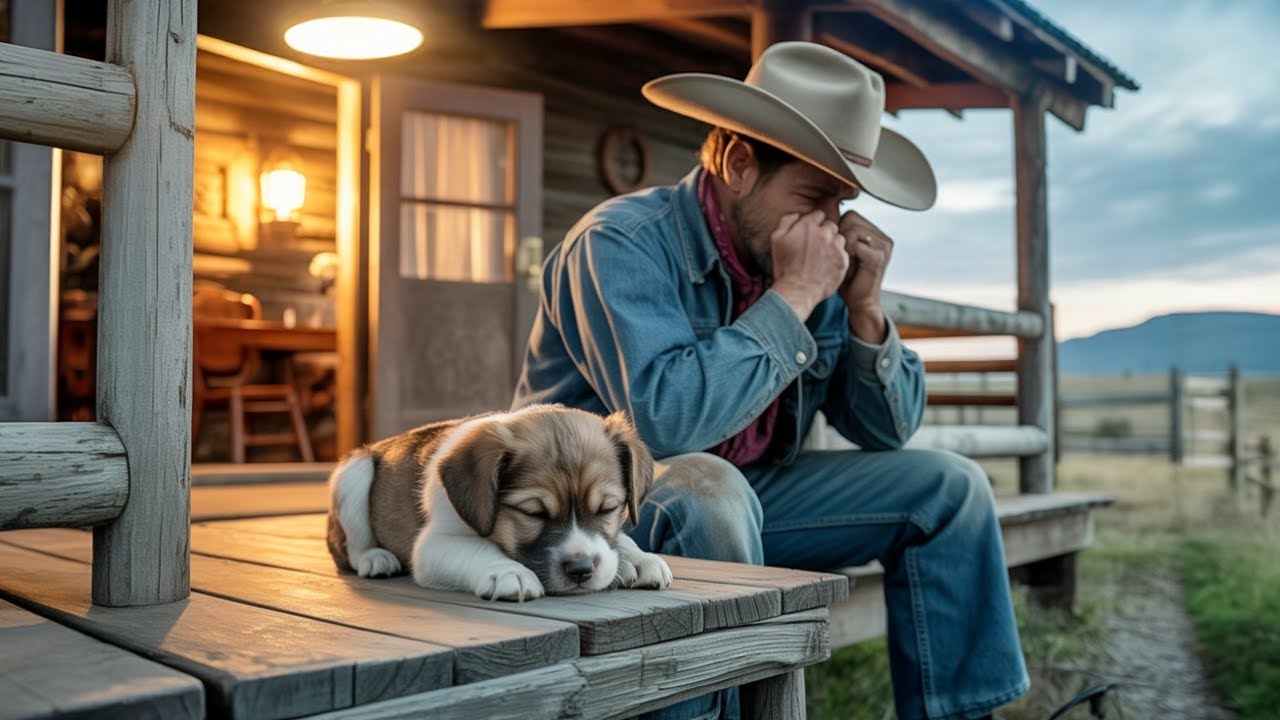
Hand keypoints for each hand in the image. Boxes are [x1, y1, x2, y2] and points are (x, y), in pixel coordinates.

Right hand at [770, 210, 849, 319]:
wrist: (796, 291)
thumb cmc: (785, 267)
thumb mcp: (776, 239)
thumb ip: (787, 221)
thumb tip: (797, 214)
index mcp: (808, 226)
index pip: (818, 214)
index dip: (813, 223)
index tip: (809, 234)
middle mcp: (825, 234)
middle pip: (831, 225)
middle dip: (824, 232)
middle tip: (815, 246)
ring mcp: (836, 248)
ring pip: (839, 238)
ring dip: (832, 244)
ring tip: (821, 256)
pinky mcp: (843, 261)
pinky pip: (844, 253)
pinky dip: (837, 257)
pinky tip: (826, 266)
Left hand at [837, 210, 892, 342]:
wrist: (860, 302)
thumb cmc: (847, 278)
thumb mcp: (843, 251)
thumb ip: (840, 234)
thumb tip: (822, 217)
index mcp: (876, 234)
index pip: (851, 215)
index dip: (839, 230)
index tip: (840, 249)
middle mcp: (883, 237)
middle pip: (851, 218)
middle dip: (840, 237)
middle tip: (844, 256)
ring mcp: (883, 246)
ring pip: (852, 230)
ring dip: (843, 246)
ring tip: (847, 261)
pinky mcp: (879, 257)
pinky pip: (855, 244)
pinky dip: (847, 254)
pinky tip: (850, 266)